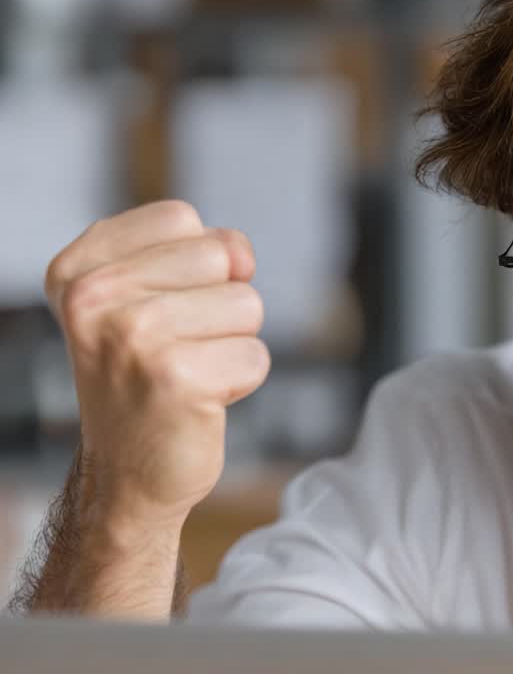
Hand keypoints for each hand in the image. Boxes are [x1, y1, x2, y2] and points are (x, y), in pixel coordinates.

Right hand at [45, 201, 269, 530]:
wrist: (125, 474)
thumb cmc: (145, 375)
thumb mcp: (145, 295)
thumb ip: (194, 250)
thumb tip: (241, 255)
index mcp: (77, 268)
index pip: (181, 218)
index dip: (196, 264)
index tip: (159, 308)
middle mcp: (93, 298)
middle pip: (221, 256)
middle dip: (220, 304)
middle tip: (176, 348)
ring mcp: (132, 337)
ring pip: (247, 304)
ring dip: (232, 343)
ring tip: (188, 373)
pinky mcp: (175, 379)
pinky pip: (257, 355)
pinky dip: (241, 381)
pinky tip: (199, 402)